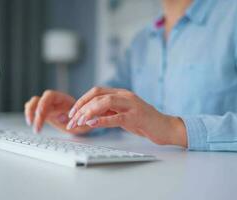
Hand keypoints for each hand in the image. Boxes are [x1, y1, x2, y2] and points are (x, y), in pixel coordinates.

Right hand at [24, 90, 91, 134]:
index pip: (50, 95)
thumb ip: (76, 118)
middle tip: (36, 127)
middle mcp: (53, 101)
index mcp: (63, 99)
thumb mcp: (82, 119)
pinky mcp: (43, 111)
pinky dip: (29, 114)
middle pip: (38, 100)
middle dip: (34, 112)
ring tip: (32, 125)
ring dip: (29, 113)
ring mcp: (47, 105)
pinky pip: (32, 109)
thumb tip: (63, 117)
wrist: (81, 120)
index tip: (40, 114)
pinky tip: (32, 123)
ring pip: (33, 103)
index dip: (43, 103)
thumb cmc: (82, 118)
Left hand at [67, 87, 187, 146]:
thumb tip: (89, 115)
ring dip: (88, 112)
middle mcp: (125, 95)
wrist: (166, 128)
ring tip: (78, 122)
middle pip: (97, 95)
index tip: (72, 112)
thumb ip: (109, 111)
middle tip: (71, 120)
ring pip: (105, 102)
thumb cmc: (144, 122)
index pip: (96, 91)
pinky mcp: (137, 117)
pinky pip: (116, 117)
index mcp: (121, 93)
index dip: (81, 100)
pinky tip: (91, 124)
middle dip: (81, 107)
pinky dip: (102, 120)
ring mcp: (132, 105)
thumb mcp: (123, 114)